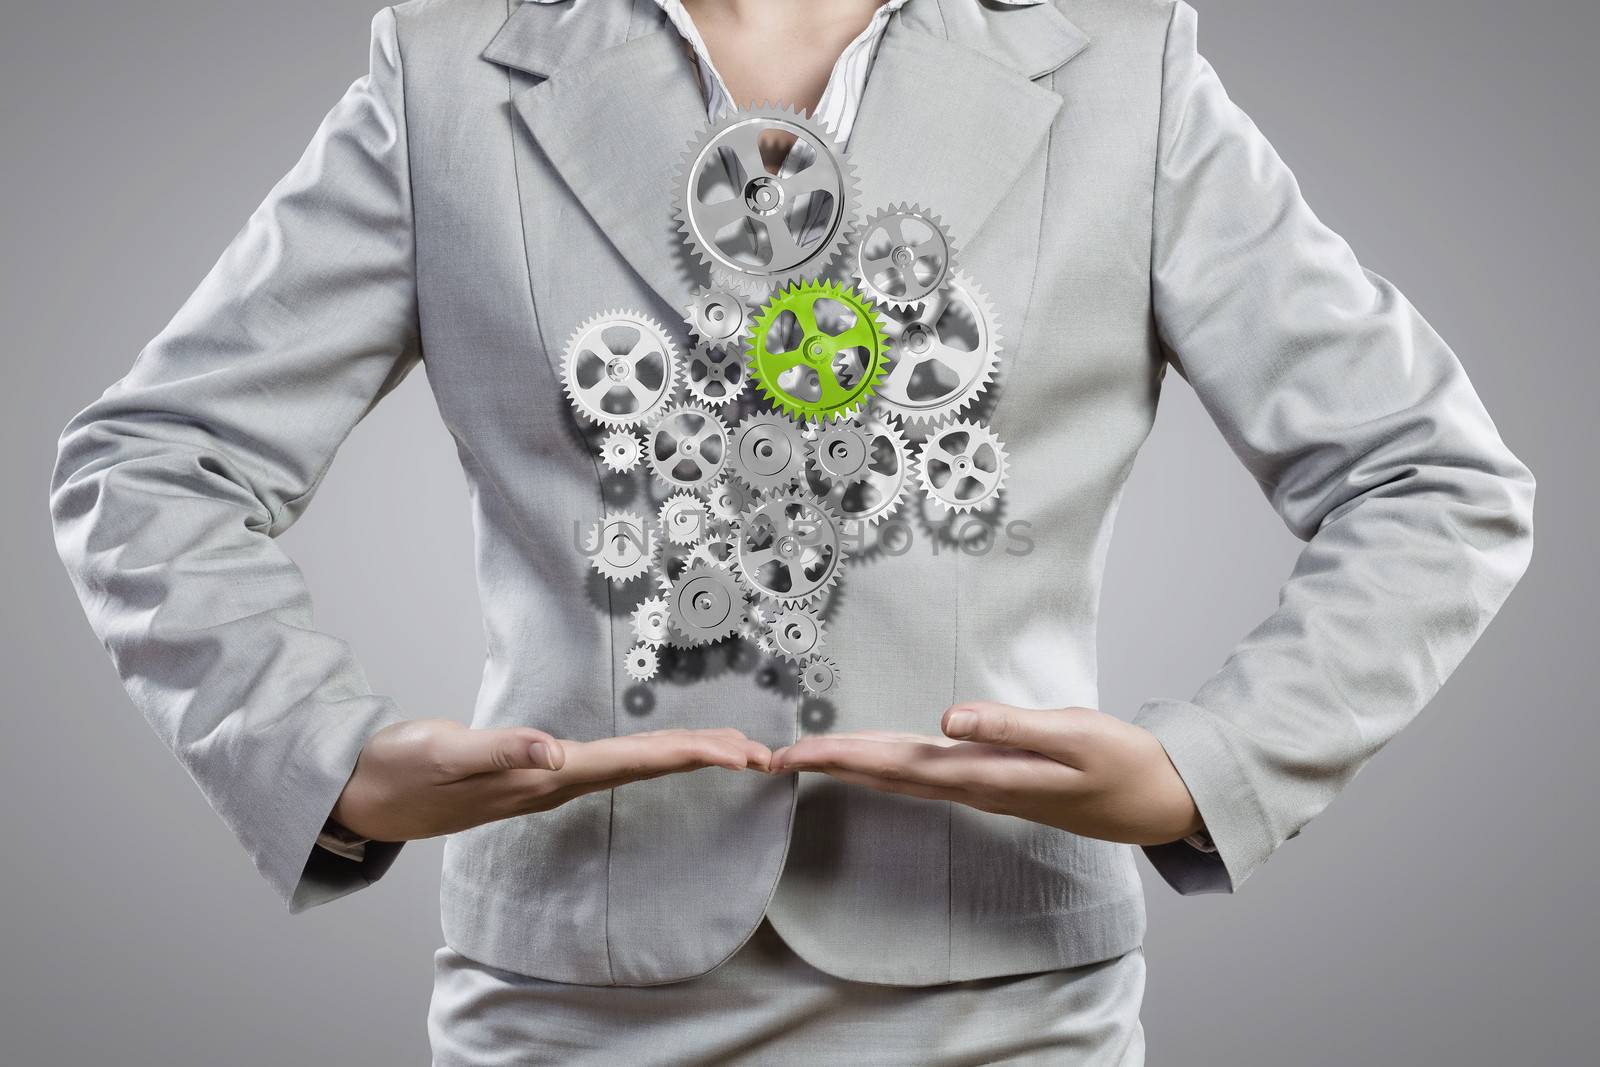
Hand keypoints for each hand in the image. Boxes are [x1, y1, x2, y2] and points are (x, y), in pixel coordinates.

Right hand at [331, 718, 771, 841]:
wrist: (364, 794)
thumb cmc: (400, 773)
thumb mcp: (444, 755)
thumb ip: (498, 752)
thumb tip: (551, 752)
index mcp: (545, 777)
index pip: (633, 764)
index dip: (688, 755)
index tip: (738, 754)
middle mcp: (555, 782)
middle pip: (645, 769)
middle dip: (703, 758)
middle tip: (760, 753)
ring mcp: (545, 779)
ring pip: (630, 768)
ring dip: (680, 758)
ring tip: (729, 751)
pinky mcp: (533, 770)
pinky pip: (606, 763)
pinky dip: (643, 755)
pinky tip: (655, 754)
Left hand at [768, 702, 1202, 846]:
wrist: (1157, 802)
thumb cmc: (1121, 765)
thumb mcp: (1074, 737)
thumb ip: (1010, 728)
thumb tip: (946, 719)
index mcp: (985, 775)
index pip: (896, 765)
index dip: (843, 757)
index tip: (794, 752)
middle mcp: (974, 786)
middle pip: (888, 773)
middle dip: (830, 763)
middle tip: (772, 756)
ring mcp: (983, 787)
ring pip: (903, 776)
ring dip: (854, 765)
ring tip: (806, 756)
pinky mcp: (994, 780)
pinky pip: (926, 774)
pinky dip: (888, 765)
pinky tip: (872, 760)